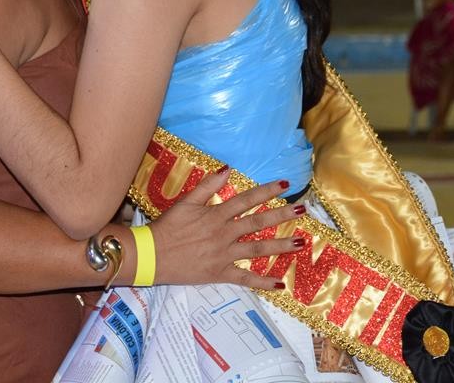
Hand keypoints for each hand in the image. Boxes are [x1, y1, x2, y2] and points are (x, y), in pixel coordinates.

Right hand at [151, 168, 304, 289]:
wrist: (151, 256)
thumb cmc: (166, 227)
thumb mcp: (185, 202)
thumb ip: (207, 186)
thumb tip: (227, 168)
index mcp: (216, 215)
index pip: (247, 199)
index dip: (267, 191)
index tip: (285, 184)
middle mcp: (224, 233)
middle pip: (258, 222)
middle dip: (282, 216)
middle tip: (302, 210)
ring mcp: (224, 255)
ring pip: (257, 249)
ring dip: (280, 246)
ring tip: (300, 242)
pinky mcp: (220, 273)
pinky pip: (245, 279)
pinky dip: (262, 283)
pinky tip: (279, 285)